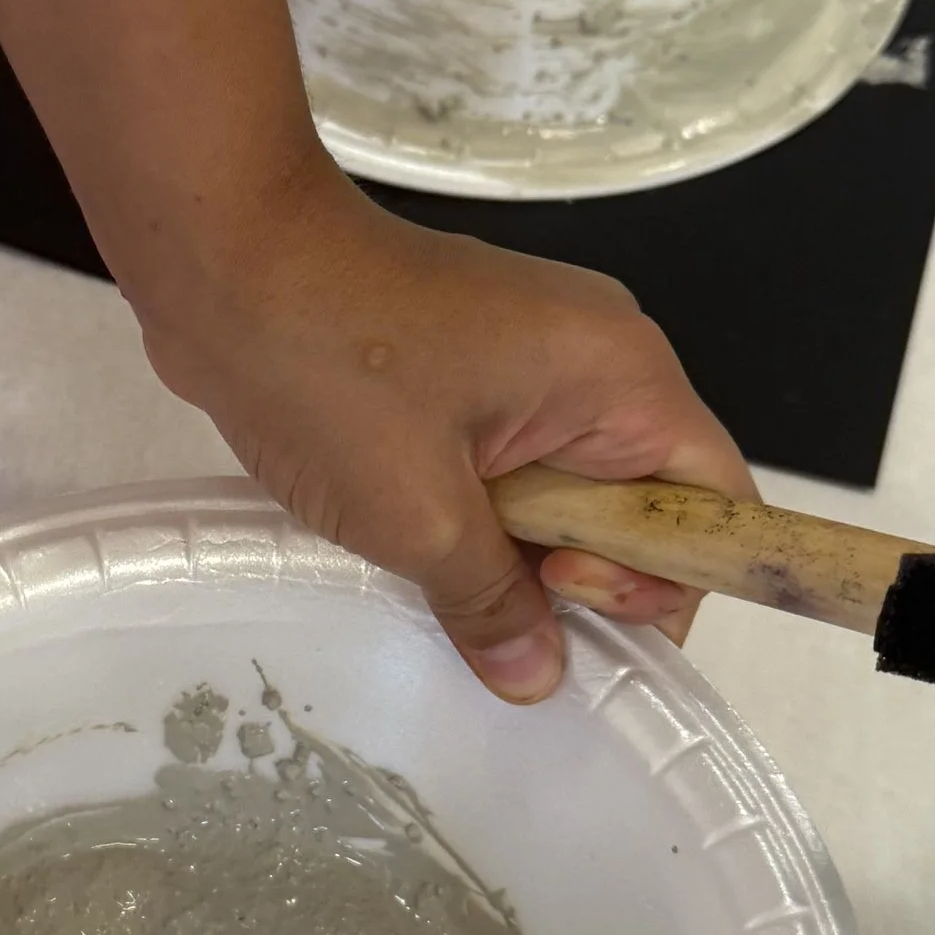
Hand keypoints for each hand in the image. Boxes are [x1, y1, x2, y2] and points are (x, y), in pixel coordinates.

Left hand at [138, 171, 754, 702]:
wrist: (223, 257)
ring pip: (567, 487)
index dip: (664, 580)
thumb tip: (538, 677)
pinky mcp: (472, 362)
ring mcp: (533, 353)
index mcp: (622, 375)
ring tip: (444, 574)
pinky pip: (510, 460)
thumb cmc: (329, 368)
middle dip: (581, 573)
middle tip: (496, 600)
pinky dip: (478, 511)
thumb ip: (492, 604)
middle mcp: (599, 356)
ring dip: (519, 547)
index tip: (567, 601)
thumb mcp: (419, 516)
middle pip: (642, 500)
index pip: (711, 503)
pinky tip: (417, 542)